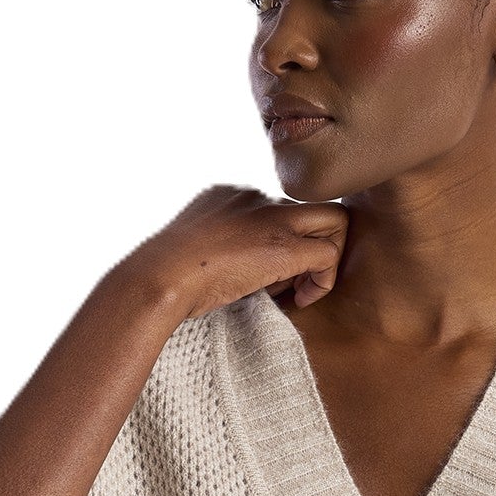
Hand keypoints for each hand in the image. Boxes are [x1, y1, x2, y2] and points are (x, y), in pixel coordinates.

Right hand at [126, 185, 349, 323]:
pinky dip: (323, 281)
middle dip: (317, 243)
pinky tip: (300, 300)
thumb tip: (240, 269)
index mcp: (235, 194)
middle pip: (315, 206)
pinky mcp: (284, 245)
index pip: (282, 209)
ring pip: (336, 221)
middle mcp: (258, 196)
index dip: (285, 243)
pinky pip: (330, 255)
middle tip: (296, 281)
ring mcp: (274, 218)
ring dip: (325, 260)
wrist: (159, 277)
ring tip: (298, 292)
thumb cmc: (166, 275)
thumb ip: (222, 246)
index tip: (268, 276)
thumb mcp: (195, 248)